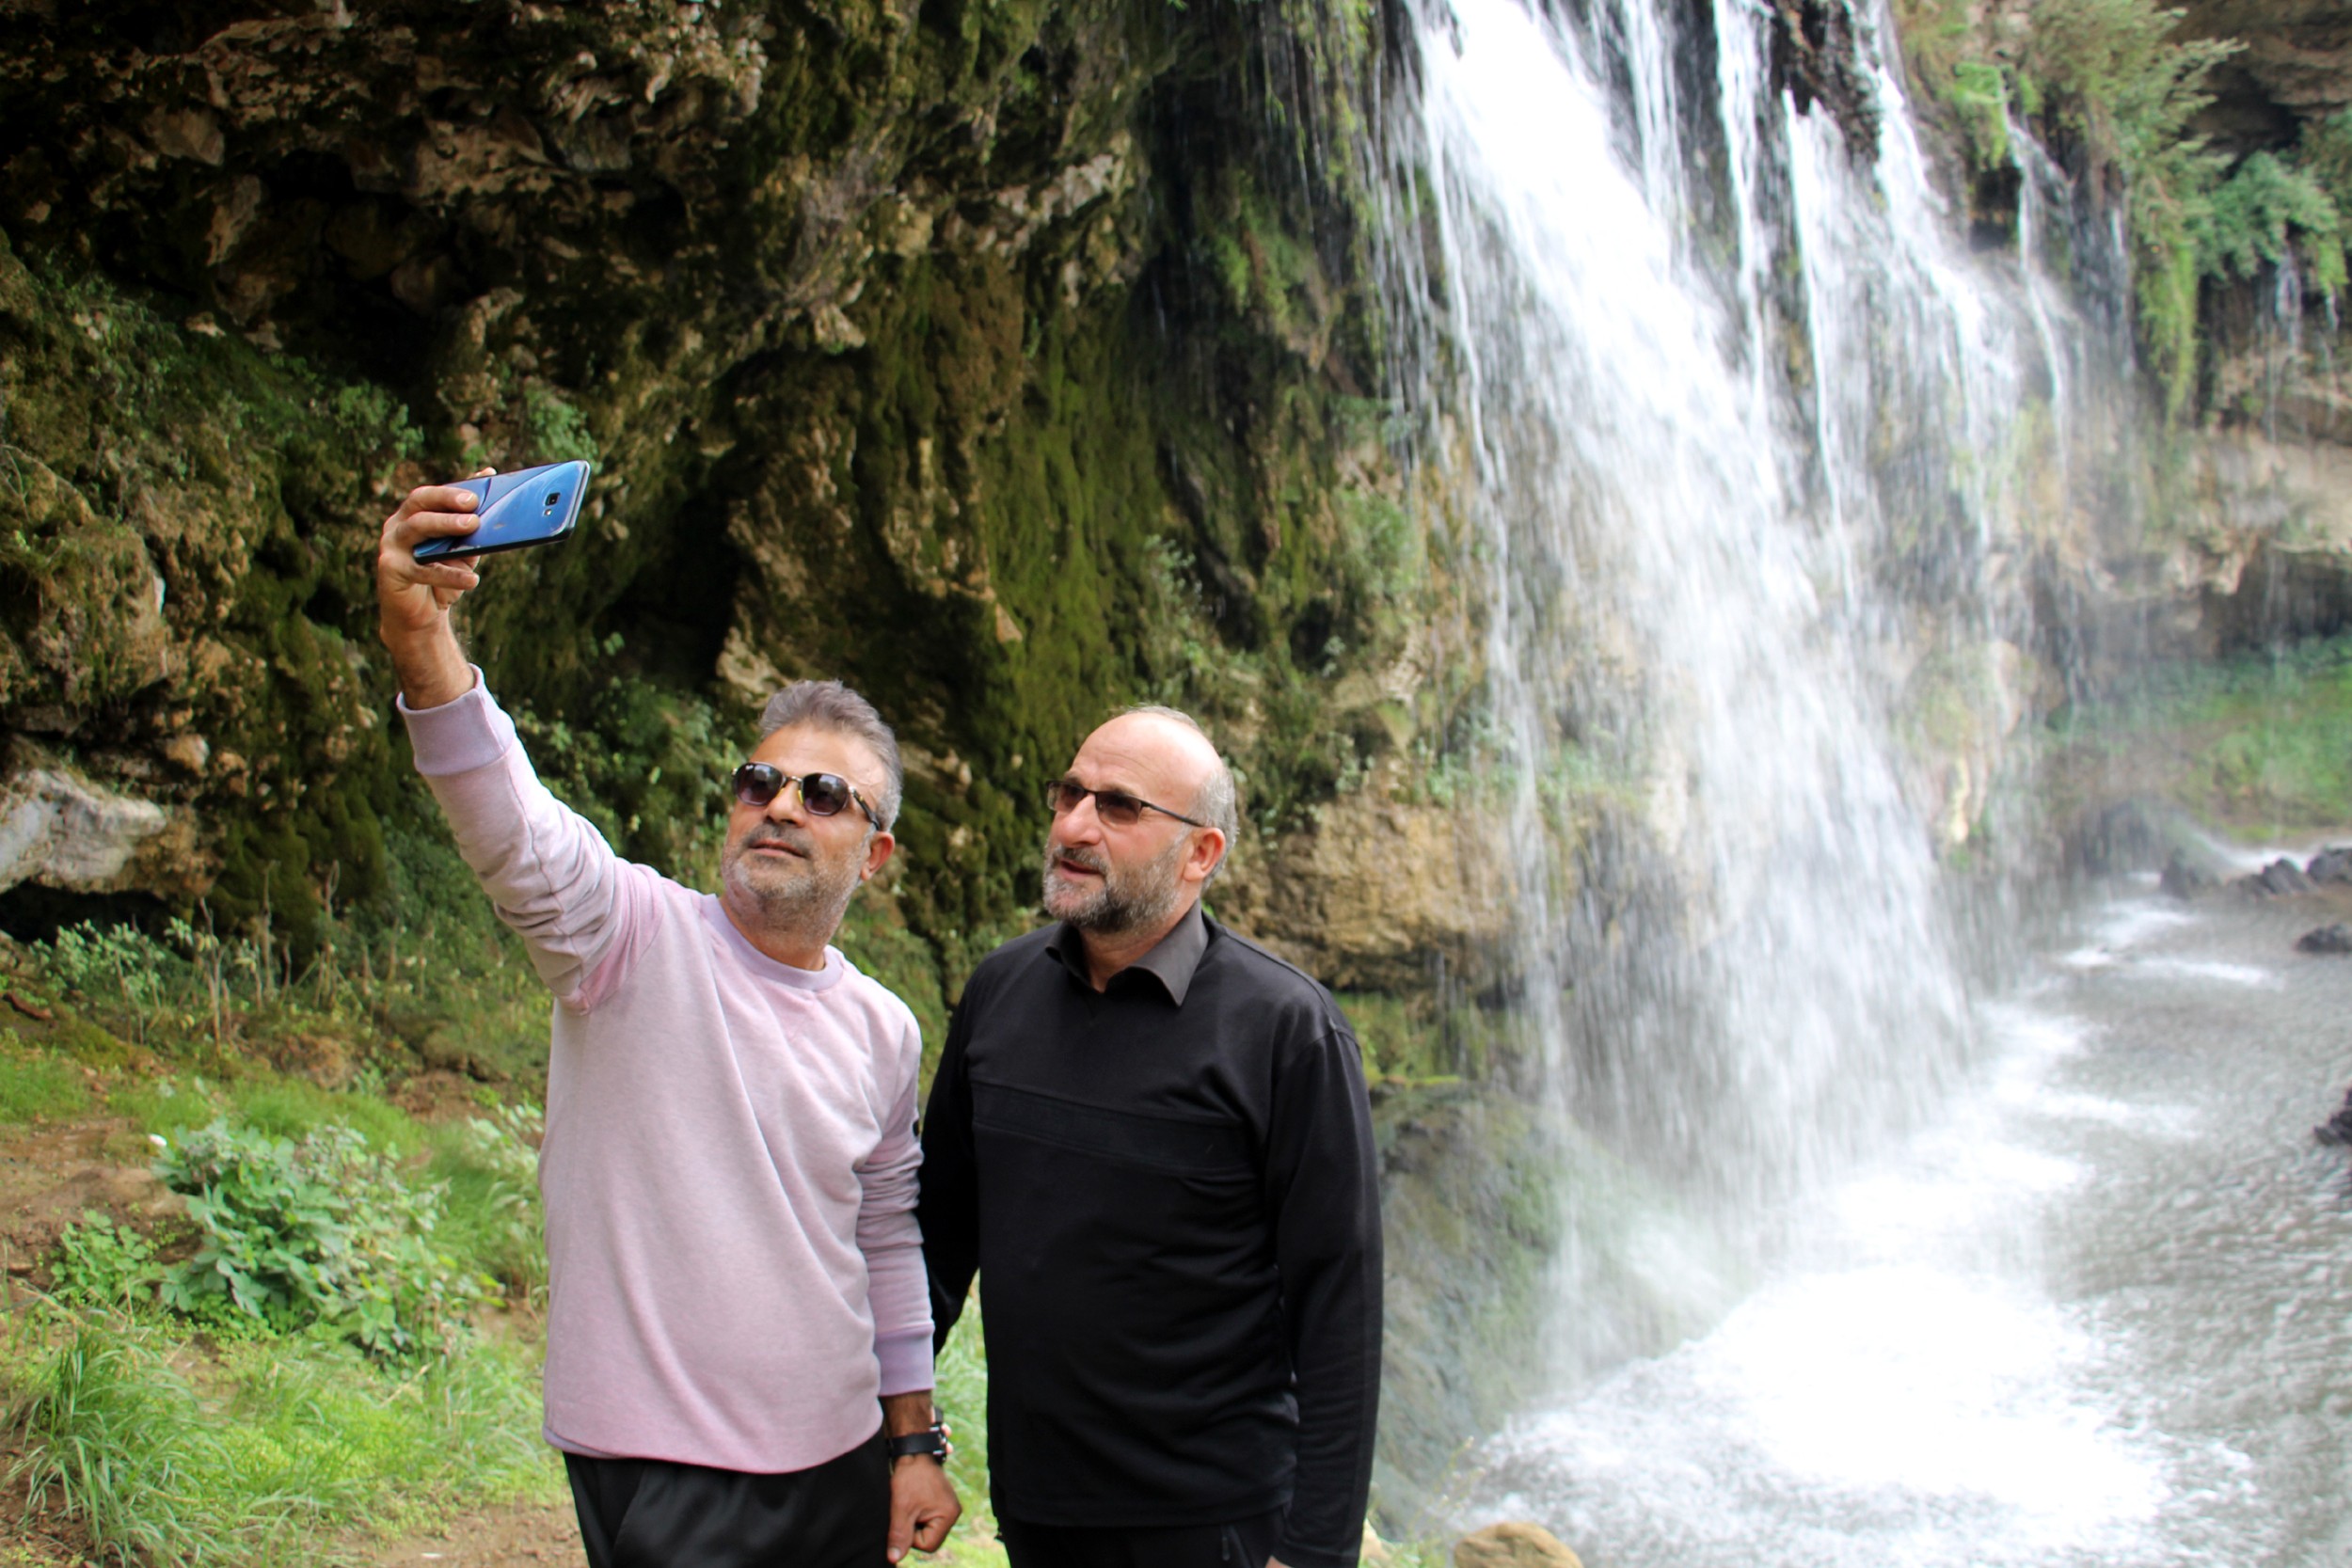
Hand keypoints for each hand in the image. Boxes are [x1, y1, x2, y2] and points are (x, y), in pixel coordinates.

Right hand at [376, 469, 493, 706]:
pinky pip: (422, 569)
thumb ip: (472, 534)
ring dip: (446, 524)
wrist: (419, 617)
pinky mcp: (391, 570)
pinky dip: (449, 573)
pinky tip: (472, 579)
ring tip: (474, 525)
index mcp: (413, 515)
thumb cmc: (442, 578)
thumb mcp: (461, 554)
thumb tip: (497, 514)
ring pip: (416, 527)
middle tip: (474, 502)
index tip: (483, 480)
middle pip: (419, 502)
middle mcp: (397, 525)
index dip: (456, 487)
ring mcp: (391, 546)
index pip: (432, 494)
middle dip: (447, 499)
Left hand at [886, 1454, 959, 1561]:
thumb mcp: (901, 1508)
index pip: (928, 1545)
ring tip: (908, 1503)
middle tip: (905, 1510)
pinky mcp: (940, 1502)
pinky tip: (912, 1502)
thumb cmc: (909, 1477)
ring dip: (913, 1521)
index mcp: (949, 1515)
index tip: (904, 1516)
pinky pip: (927, 1519)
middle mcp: (953, 1513)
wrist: (912, 1450)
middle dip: (912, 1529)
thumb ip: (899, 1535)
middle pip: (929, 1539)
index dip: (910, 1536)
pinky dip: (916, 1514)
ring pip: (926, 1529)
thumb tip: (894, 1559)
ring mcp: (948, 1507)